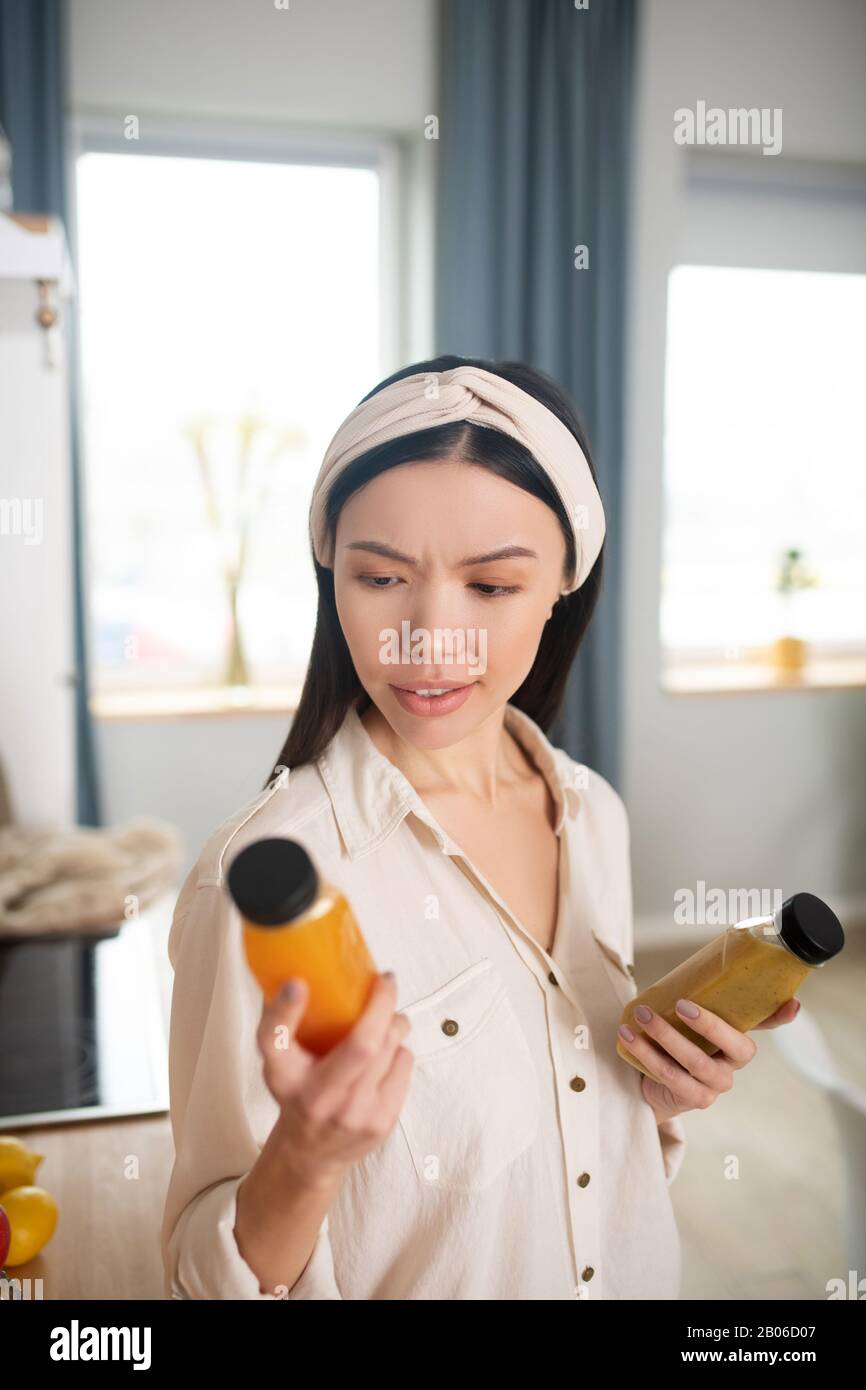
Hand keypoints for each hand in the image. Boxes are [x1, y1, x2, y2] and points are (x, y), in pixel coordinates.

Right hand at [255, 972, 414, 1187]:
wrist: (311, 1153)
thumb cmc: (296, 1092)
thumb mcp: (278, 1060)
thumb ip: (282, 1020)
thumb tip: (295, 976)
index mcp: (285, 1077)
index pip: (275, 1041)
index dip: (286, 1010)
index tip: (298, 984)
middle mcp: (318, 1098)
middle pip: (363, 1043)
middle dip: (382, 1003)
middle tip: (385, 982)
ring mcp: (355, 1112)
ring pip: (392, 1047)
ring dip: (395, 1024)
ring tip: (386, 1022)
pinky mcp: (383, 1120)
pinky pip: (404, 1062)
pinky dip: (399, 1049)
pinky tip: (385, 1055)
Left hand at [618, 997, 801, 1123]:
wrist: (653, 1085)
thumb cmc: (675, 1044)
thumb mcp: (688, 1021)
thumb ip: (700, 1001)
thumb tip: (711, 966)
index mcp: (737, 1041)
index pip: (765, 1025)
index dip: (779, 1016)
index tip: (792, 1003)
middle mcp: (732, 1066)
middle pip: (734, 1047)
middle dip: (709, 1024)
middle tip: (680, 1003)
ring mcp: (715, 1086)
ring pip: (695, 1062)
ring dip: (666, 1036)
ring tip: (641, 1015)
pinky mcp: (693, 1099)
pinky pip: (670, 1076)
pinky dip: (646, 1053)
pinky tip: (628, 1036)